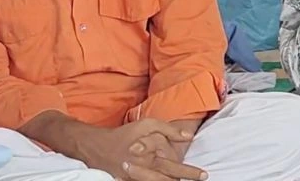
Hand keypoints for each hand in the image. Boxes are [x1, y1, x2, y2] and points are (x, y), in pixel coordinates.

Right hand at [72, 118, 206, 180]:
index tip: (203, 174)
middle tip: (200, 180)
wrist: (97, 147)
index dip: (190, 172)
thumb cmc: (125, 134)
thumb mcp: (147, 124)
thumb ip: (169, 130)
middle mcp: (144, 172)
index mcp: (151, 158)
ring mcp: (135, 179)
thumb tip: (189, 136)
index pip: (175, 168)